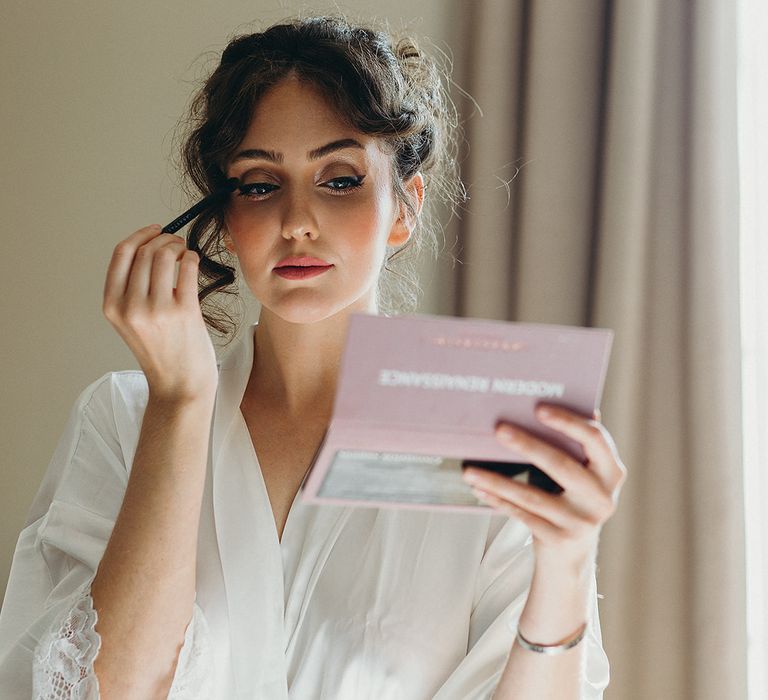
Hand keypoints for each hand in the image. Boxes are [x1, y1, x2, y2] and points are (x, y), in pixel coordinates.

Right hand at [102, 224, 218, 402]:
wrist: (180, 385)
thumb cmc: (162, 351)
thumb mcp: (132, 322)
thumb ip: (134, 289)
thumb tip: (153, 247)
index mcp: (113, 306)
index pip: (121, 255)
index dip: (140, 236)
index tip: (156, 229)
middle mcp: (131, 307)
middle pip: (145, 252)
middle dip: (163, 239)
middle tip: (177, 243)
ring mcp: (157, 310)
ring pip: (165, 255)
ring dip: (178, 245)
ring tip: (185, 252)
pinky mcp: (184, 312)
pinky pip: (187, 267)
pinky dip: (192, 257)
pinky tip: (194, 262)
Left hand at [462, 404, 626, 565]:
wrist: (572, 554)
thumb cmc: (571, 499)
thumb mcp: (582, 472)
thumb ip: (574, 443)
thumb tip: (554, 400)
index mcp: (611, 472)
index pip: (595, 439)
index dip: (568, 422)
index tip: (538, 408)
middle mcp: (602, 498)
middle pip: (561, 465)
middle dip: (528, 445)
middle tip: (499, 429)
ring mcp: (581, 522)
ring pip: (533, 496)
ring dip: (498, 480)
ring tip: (471, 469)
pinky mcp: (559, 539)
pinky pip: (522, 515)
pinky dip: (498, 500)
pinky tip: (479, 488)